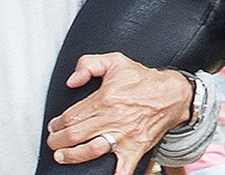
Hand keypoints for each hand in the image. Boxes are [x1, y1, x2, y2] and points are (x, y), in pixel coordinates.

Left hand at [47, 54, 193, 174]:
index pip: (72, 116)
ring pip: (91, 151)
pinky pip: (123, 169)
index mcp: (105, 98)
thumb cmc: (141, 79)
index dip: (58, 123)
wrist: (171, 94)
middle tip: (53, 142)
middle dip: (58, 141)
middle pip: (76, 135)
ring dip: (72, 156)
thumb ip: (88, 64)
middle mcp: (113, 119)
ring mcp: (124, 136)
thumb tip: (71, 81)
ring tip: (61, 156)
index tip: (54, 125)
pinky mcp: (135, 149)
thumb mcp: (114, 61)